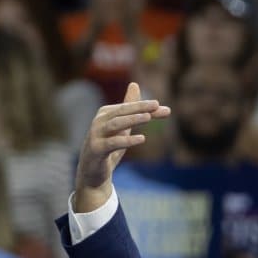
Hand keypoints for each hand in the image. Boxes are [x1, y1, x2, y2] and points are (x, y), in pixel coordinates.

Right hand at [74, 82, 169, 211]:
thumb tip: (135, 84)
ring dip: (132, 120)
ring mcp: (96, 135)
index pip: (128, 107)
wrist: (93, 174)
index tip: (164, 108)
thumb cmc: (109, 147)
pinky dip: (126, 140)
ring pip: (115, 124)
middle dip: (139, 108)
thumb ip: (130, 109)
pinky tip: (141, 139)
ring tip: (148, 117)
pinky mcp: (96, 150)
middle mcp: (99, 121)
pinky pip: (112, 143)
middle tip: (156, 105)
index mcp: (106, 113)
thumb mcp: (122, 127)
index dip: (145, 106)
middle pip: (121, 112)